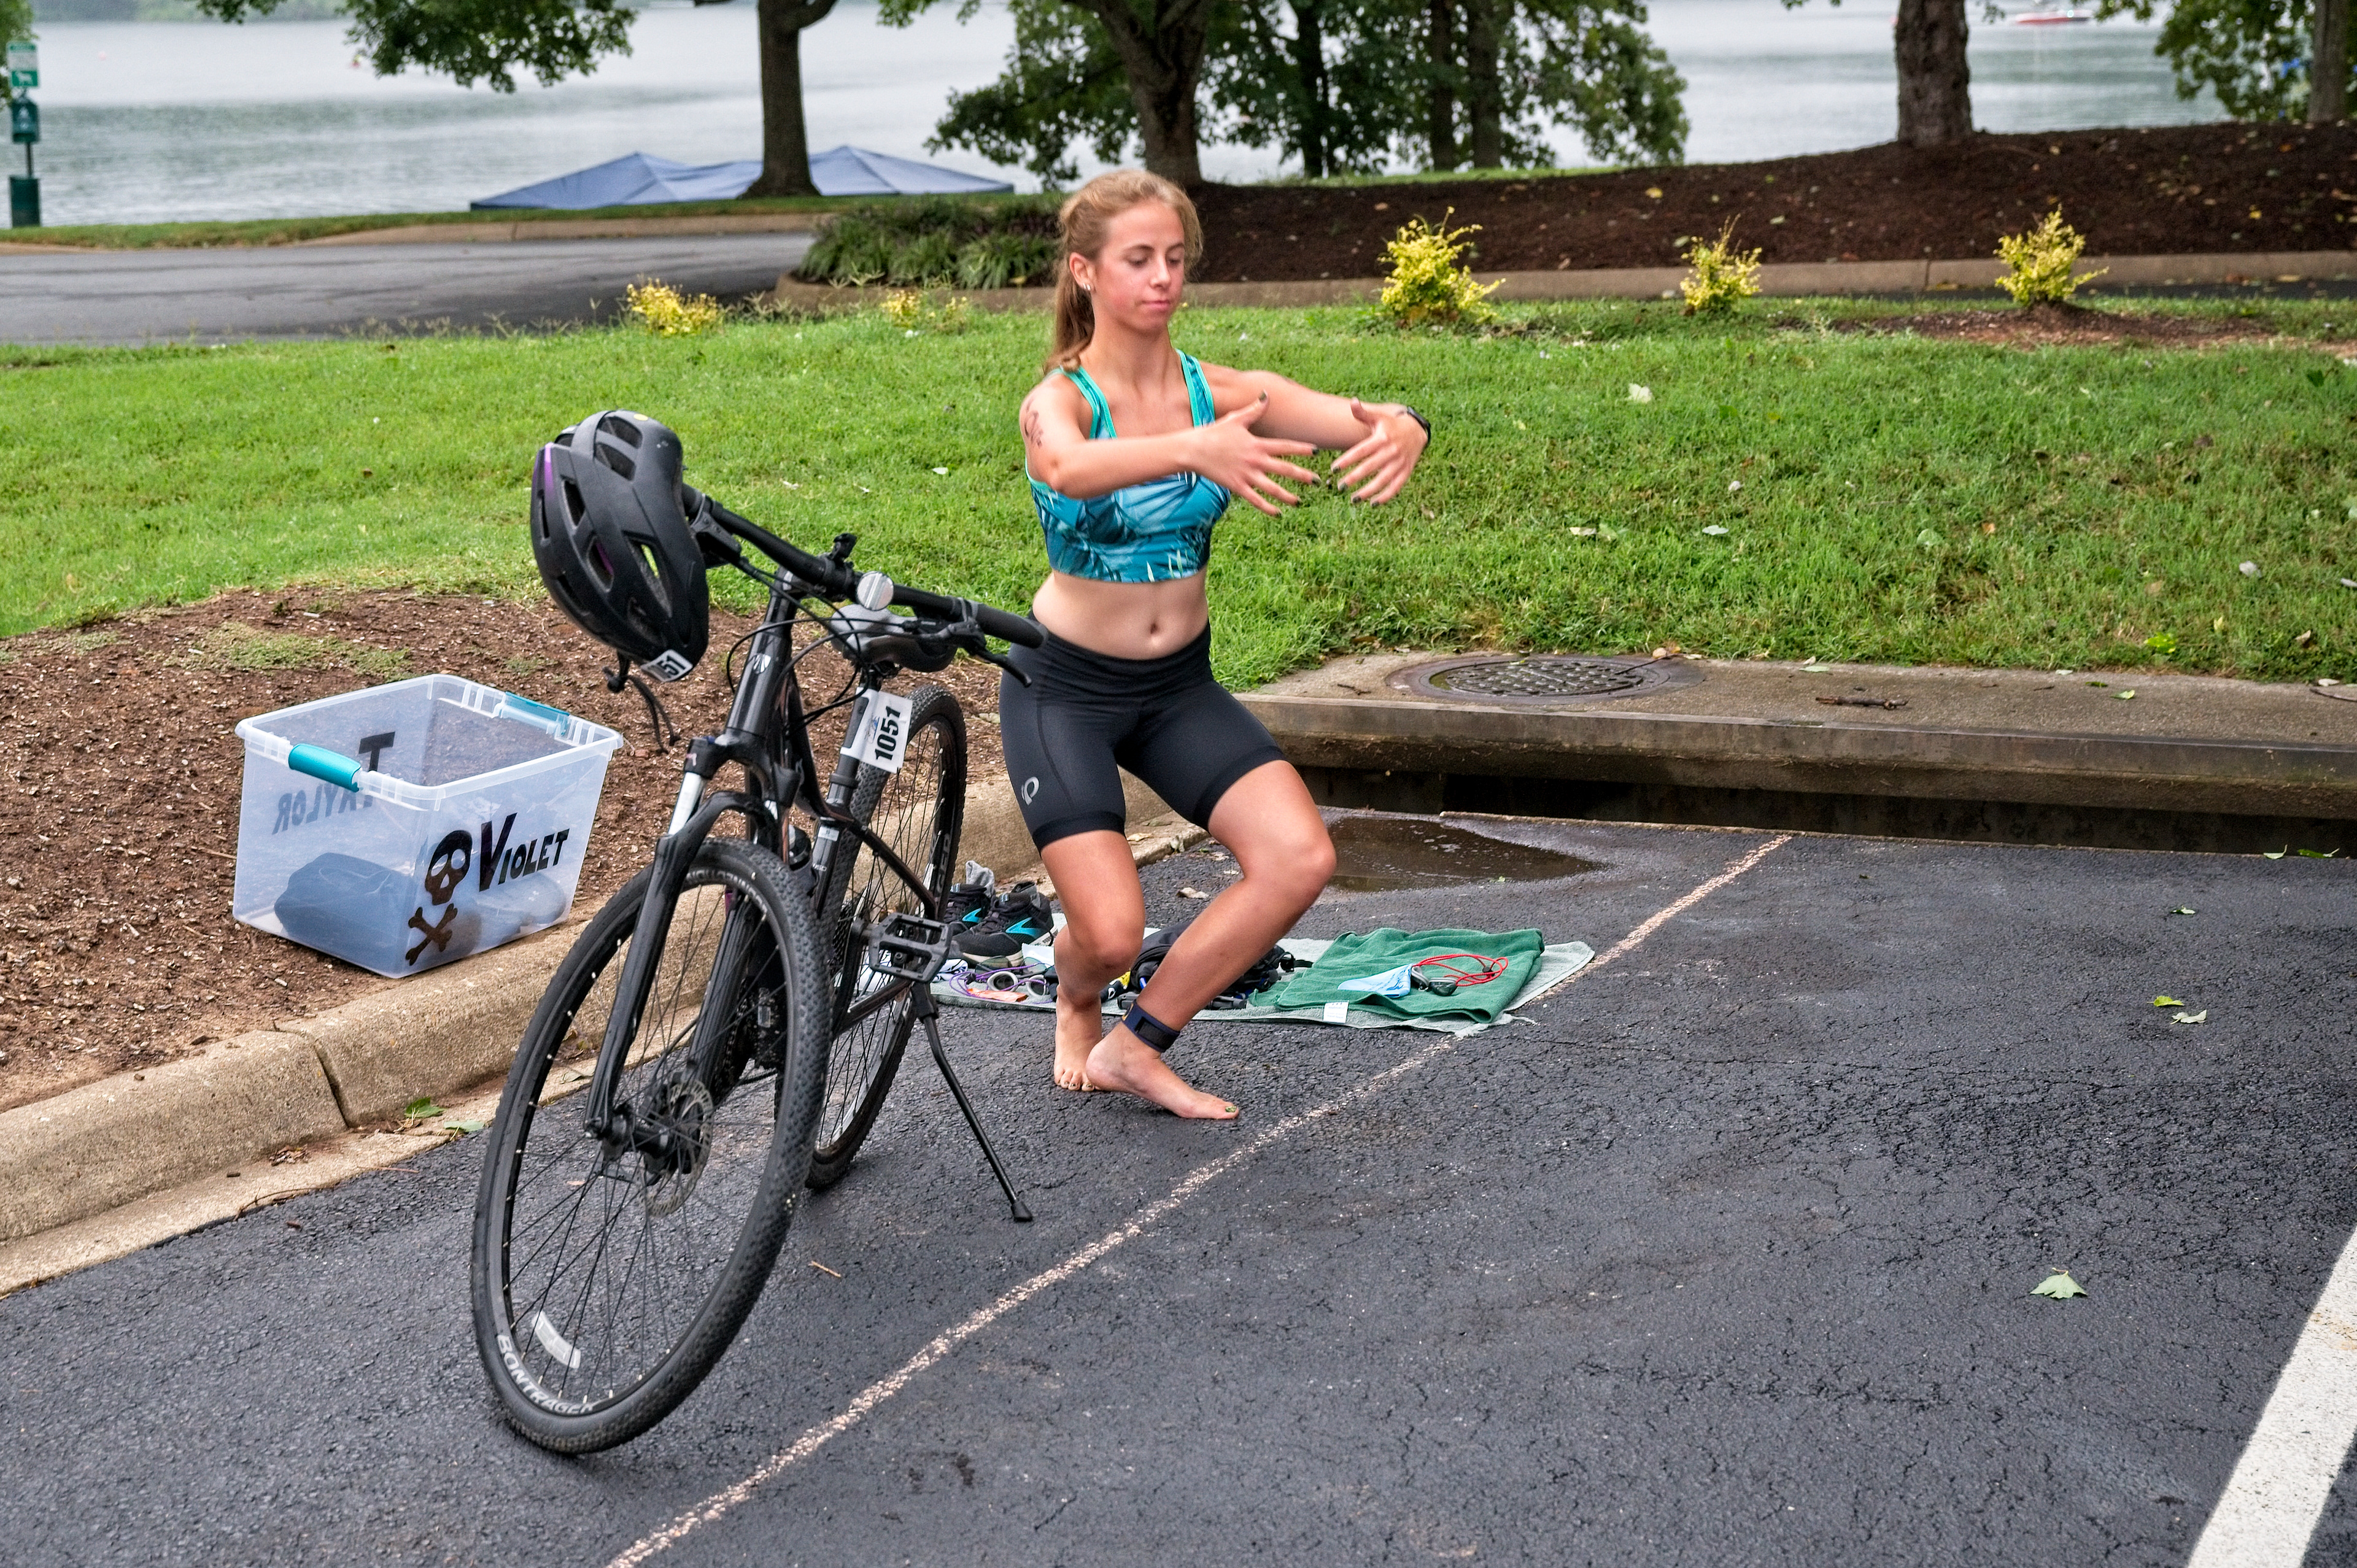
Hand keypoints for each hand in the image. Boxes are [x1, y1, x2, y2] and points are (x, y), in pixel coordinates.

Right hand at [1191, 394, 1318, 515]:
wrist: (1194, 449)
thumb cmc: (1214, 433)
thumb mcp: (1236, 419)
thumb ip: (1254, 409)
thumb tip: (1266, 395)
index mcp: (1257, 444)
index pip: (1285, 446)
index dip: (1302, 449)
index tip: (1316, 451)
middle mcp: (1255, 460)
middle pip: (1285, 469)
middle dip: (1303, 476)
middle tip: (1318, 481)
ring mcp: (1246, 475)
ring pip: (1272, 488)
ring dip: (1288, 496)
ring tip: (1299, 502)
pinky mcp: (1237, 486)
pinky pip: (1255, 500)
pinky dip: (1267, 508)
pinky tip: (1278, 513)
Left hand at [1330, 398, 1426, 503]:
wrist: (1417, 430)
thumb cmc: (1391, 425)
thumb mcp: (1378, 417)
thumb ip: (1363, 413)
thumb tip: (1352, 402)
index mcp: (1381, 438)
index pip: (1361, 451)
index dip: (1347, 460)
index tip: (1333, 469)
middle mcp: (1391, 451)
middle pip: (1370, 467)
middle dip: (1354, 478)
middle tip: (1339, 487)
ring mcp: (1400, 462)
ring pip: (1383, 480)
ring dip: (1368, 491)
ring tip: (1353, 499)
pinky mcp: (1406, 471)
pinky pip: (1396, 487)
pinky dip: (1386, 496)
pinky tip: (1373, 504)